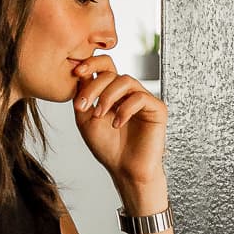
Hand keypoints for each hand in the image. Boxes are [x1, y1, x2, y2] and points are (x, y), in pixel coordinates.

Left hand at [71, 54, 166, 189]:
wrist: (124, 170)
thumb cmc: (107, 147)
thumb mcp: (85, 119)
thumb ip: (83, 95)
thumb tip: (79, 71)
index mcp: (112, 92)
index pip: (104, 67)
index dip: (91, 64)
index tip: (77, 72)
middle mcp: (129, 93)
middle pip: (112, 72)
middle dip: (94, 86)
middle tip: (83, 106)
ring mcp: (144, 99)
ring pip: (126, 81)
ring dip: (108, 96)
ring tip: (99, 115)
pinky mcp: (157, 108)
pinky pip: (140, 97)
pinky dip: (125, 109)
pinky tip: (117, 124)